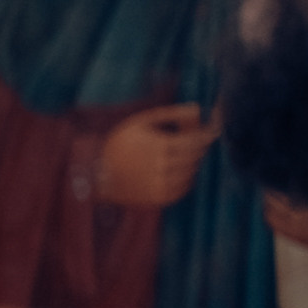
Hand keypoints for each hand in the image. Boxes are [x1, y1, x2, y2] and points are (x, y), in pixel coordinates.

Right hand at [92, 103, 217, 208]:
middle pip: (195, 156)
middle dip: (199, 147)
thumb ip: (170, 114)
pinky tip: (176, 171)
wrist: (96, 175)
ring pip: (191, 172)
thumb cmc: (120, 144)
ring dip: (192, 163)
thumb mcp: (141, 122)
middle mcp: (162, 167)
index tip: (211, 131)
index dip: (207, 134)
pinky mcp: (157, 198)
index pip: (196, 140)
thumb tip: (197, 108)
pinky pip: (183, 189)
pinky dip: (185, 179)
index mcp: (160, 146)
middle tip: (196, 141)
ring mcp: (160, 184)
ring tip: (183, 156)